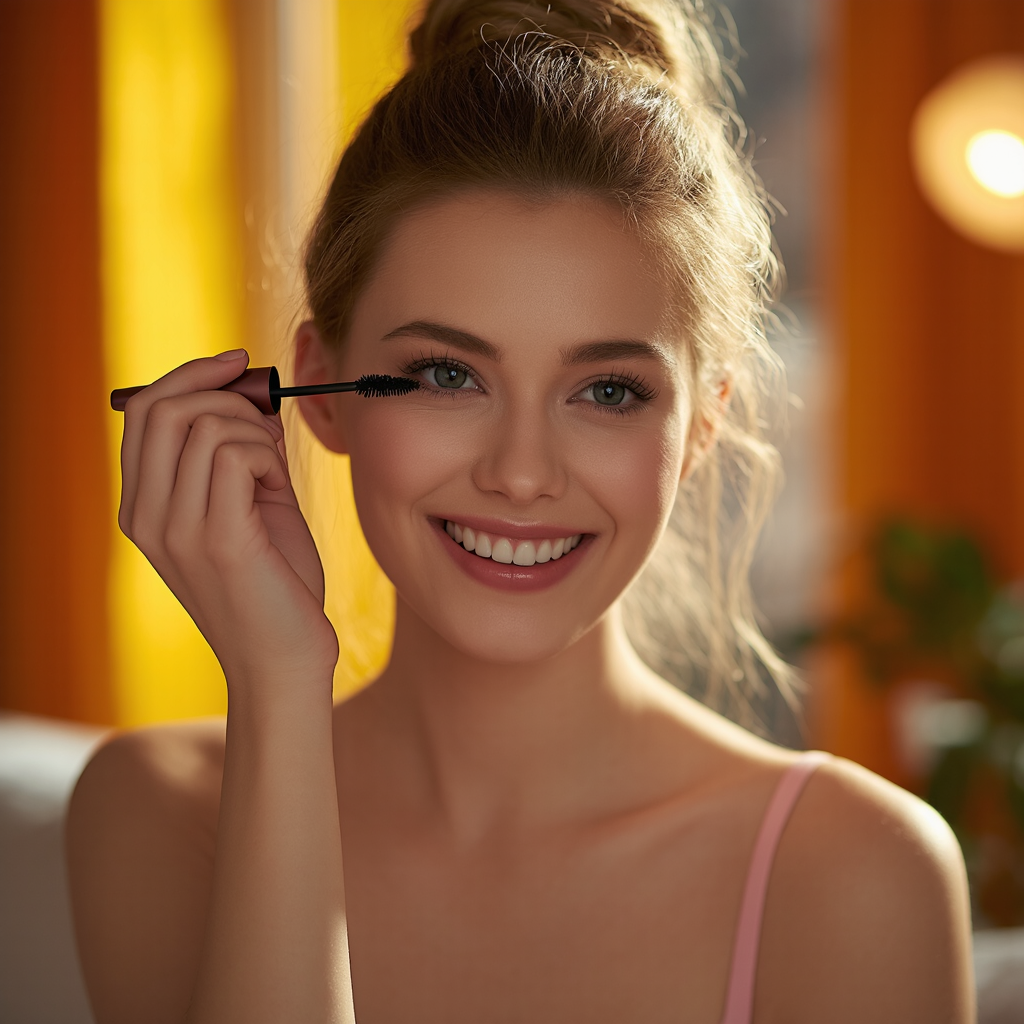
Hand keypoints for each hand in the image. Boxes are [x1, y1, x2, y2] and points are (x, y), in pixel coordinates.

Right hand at [118, 350, 338, 697]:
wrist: (284, 659)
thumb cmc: (274, 582)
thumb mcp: (250, 506)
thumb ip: (240, 453)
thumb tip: (249, 396)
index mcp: (143, 507)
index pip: (142, 413)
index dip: (189, 376)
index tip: (235, 363)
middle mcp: (146, 517)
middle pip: (163, 408)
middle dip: (223, 393)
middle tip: (266, 417)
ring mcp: (176, 530)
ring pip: (204, 425)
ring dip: (255, 430)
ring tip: (275, 469)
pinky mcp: (217, 540)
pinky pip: (235, 454)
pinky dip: (267, 454)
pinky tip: (277, 487)